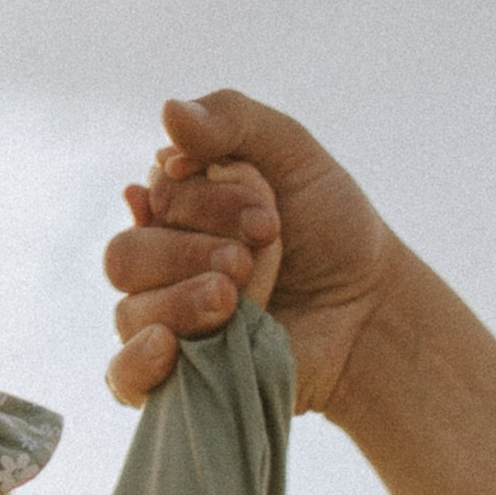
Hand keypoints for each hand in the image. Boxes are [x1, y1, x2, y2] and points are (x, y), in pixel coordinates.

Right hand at [105, 92, 393, 416]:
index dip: (201, 204)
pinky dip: (137, 364)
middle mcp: (162, 267)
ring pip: (128, 314)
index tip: (268, 217)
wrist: (370, 312)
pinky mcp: (180, 382)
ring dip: (180, 302)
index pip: (152, 198)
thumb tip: (166, 112)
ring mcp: (167, 326)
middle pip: (126, 258)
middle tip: (250, 260)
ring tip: (234, 300)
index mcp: (178, 210)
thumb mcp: (291, 153)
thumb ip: (231, 120)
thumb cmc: (332, 230)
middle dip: (189, 253)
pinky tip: (168, 348)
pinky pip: (124, 380)